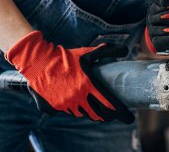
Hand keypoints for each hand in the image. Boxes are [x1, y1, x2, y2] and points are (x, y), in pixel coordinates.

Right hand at [5, 30, 133, 122]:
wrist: (38, 61)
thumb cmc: (66, 57)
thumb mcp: (88, 52)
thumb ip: (108, 51)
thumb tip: (125, 50)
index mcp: (88, 86)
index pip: (110, 105)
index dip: (121, 113)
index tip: (129, 118)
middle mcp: (77, 98)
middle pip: (98, 114)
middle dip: (108, 117)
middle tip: (112, 116)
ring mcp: (64, 105)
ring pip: (82, 114)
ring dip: (90, 113)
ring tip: (96, 111)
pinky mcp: (51, 109)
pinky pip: (65, 112)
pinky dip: (72, 109)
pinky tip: (74, 103)